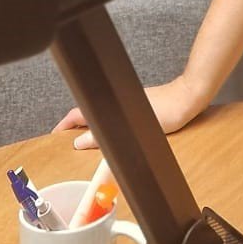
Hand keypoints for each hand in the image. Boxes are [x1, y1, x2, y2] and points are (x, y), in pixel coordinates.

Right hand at [52, 76, 204, 150]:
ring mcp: (126, 104)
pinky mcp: (137, 108)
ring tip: (84, 144)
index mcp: (110, 104)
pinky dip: (107, 127)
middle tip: (66, 143)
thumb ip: (104, 137)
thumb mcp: (132, 129)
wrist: (189, 99)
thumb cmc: (167, 110)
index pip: (77, 114)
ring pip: (101, 116)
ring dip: (91, 128)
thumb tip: (79, 143)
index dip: (64, 125)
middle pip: (87, 114)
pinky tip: (111, 137)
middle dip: (74, 128)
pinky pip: (114, 118)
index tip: (53, 135)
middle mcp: (115, 102)